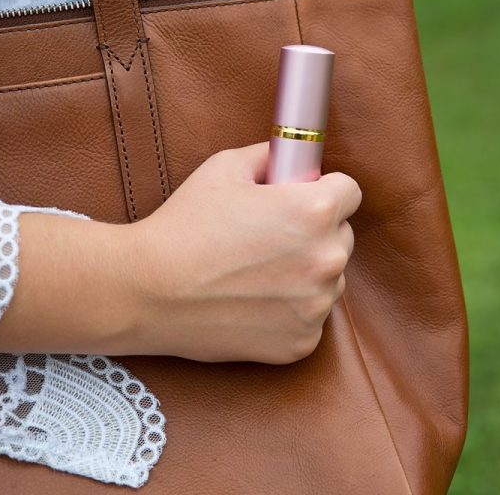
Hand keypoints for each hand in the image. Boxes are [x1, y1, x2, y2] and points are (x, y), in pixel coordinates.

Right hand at [124, 140, 362, 363]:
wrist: (148, 290)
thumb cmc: (185, 226)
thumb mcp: (224, 168)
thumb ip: (270, 156)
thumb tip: (290, 158)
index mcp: (314, 211)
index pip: (350, 192)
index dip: (326, 190)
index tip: (305, 197)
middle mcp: (326, 260)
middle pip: (342, 236)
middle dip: (315, 232)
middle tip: (272, 237)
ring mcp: (315, 306)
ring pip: (329, 279)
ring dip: (306, 273)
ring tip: (257, 273)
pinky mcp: (301, 343)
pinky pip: (310, 316)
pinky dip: (291, 310)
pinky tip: (254, 302)